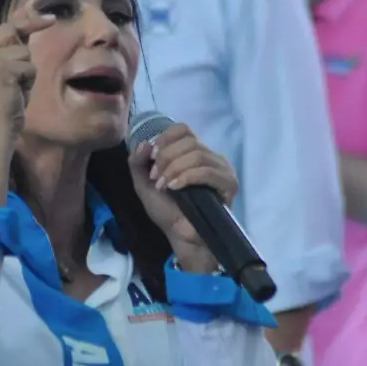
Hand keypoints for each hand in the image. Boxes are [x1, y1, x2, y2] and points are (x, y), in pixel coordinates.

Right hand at [0, 8, 54, 139]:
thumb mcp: (5, 69)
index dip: (27, 22)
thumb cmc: (2, 103)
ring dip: (26, 72)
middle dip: (23, 55)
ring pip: (24, 52)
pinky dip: (28, 82)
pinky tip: (15, 95)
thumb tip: (29, 14)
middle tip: (14, 82)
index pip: (4, 28)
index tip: (51, 18)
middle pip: (13, 35)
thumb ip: (12, 44)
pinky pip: (29, 67)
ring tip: (12, 91)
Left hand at [127, 124, 237, 270]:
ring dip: (174, 168)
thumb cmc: (166, 211)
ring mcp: (222, 169)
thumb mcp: (144, 184)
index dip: (165, 140)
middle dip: (166, 158)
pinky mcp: (229, 183)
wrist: (180, 236)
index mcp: (193, 152)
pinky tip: (175, 188)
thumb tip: (145, 143)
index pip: (183, 129)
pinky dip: (187, 177)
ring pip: (197, 154)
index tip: (152, 158)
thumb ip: (138, 162)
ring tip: (164, 186)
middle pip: (188, 141)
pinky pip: (208, 171)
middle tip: (156, 178)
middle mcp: (210, 156)